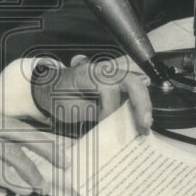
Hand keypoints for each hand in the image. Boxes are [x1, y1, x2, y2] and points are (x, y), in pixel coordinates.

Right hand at [0, 106, 67, 195]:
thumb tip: (3, 158)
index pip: (19, 127)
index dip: (41, 139)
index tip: (57, 149)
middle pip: (25, 136)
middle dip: (48, 150)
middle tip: (65, 163)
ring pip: (14, 155)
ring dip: (31, 171)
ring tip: (42, 184)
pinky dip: (12, 180)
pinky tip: (23, 188)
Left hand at [31, 56, 152, 133]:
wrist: (49, 87)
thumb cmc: (56, 97)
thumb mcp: (69, 108)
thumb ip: (91, 112)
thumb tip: (112, 121)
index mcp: (87, 74)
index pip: (108, 87)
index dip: (110, 107)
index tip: (104, 121)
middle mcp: (102, 70)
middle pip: (130, 80)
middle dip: (141, 102)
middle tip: (145, 125)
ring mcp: (110, 75)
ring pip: (136, 83)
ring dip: (144, 103)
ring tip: (146, 124)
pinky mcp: (114, 82)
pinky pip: (131, 89)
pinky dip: (138, 103)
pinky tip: (141, 118)